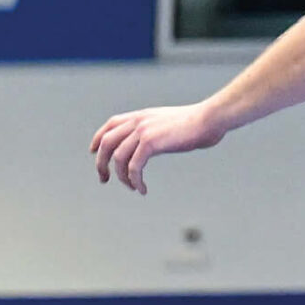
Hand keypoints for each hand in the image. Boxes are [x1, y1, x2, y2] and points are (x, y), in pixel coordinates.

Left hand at [91, 101, 221, 193]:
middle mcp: (138, 121)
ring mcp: (143, 131)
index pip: (111, 124)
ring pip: (118, 157)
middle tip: (104, 179)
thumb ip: (161, 131)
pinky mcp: (150, 143)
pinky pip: (134, 167)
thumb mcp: (173, 123)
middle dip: (101, 163)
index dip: (98, 138)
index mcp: (143, 115)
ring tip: (132, 187)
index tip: (93, 152)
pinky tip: (142, 189)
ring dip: (121, 177)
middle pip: (106, 142)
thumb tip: (163, 141)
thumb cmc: (200, 123)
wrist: (210, 118)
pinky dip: (135, 180)